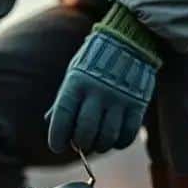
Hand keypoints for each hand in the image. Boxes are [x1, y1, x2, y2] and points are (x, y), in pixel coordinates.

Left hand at [47, 31, 156, 153]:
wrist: (129, 41)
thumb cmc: (93, 64)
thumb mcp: (74, 75)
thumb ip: (64, 99)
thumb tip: (49, 121)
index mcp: (77, 84)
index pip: (63, 116)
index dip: (57, 136)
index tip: (57, 147)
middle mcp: (97, 91)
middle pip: (86, 131)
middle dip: (80, 144)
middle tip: (80, 144)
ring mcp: (119, 98)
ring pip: (108, 136)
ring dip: (100, 146)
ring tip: (97, 142)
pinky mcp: (138, 102)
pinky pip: (129, 133)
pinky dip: (120, 142)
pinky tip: (114, 139)